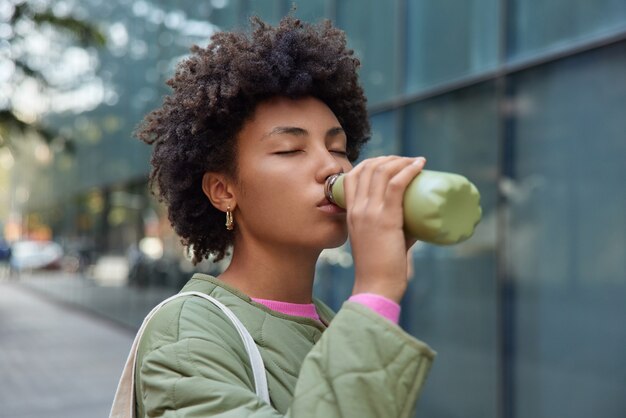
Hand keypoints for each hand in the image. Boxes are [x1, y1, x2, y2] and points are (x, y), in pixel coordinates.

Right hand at [342, 156, 425, 302]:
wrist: (376, 285)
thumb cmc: (381, 267)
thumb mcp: (379, 239)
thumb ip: (397, 227)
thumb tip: (419, 218)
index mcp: (350, 212)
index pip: (353, 175)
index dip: (372, 162)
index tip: (390, 163)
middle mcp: (357, 208)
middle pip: (369, 168)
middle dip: (389, 158)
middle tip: (407, 161)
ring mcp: (369, 213)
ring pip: (382, 172)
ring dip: (401, 161)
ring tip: (416, 161)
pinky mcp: (385, 219)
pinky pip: (396, 185)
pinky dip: (408, 170)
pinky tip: (419, 164)